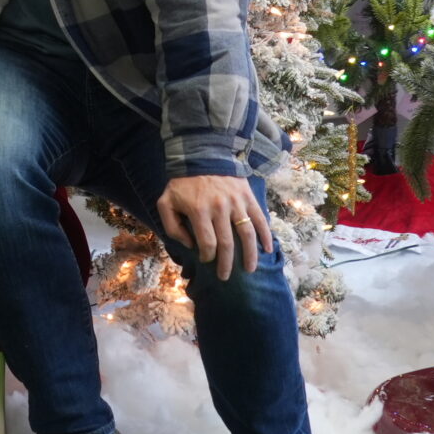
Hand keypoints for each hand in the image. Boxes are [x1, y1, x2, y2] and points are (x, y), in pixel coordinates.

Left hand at [156, 174, 272, 280]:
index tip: (206, 261)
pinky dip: (266, 236)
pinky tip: (268, 250)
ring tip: (249, 270)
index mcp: (199, 211)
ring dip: (250, 256)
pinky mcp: (248, 197)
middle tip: (225, 277)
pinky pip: (260, 220)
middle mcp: (220, 208)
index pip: (207, 243)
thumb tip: (190, 245)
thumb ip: (172, 226)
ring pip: (247, 235)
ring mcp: (236, 203)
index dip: (207, 257)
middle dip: (226, 264)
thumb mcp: (166, 202)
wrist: (202, 156)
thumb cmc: (182, 183)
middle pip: (227, 244)